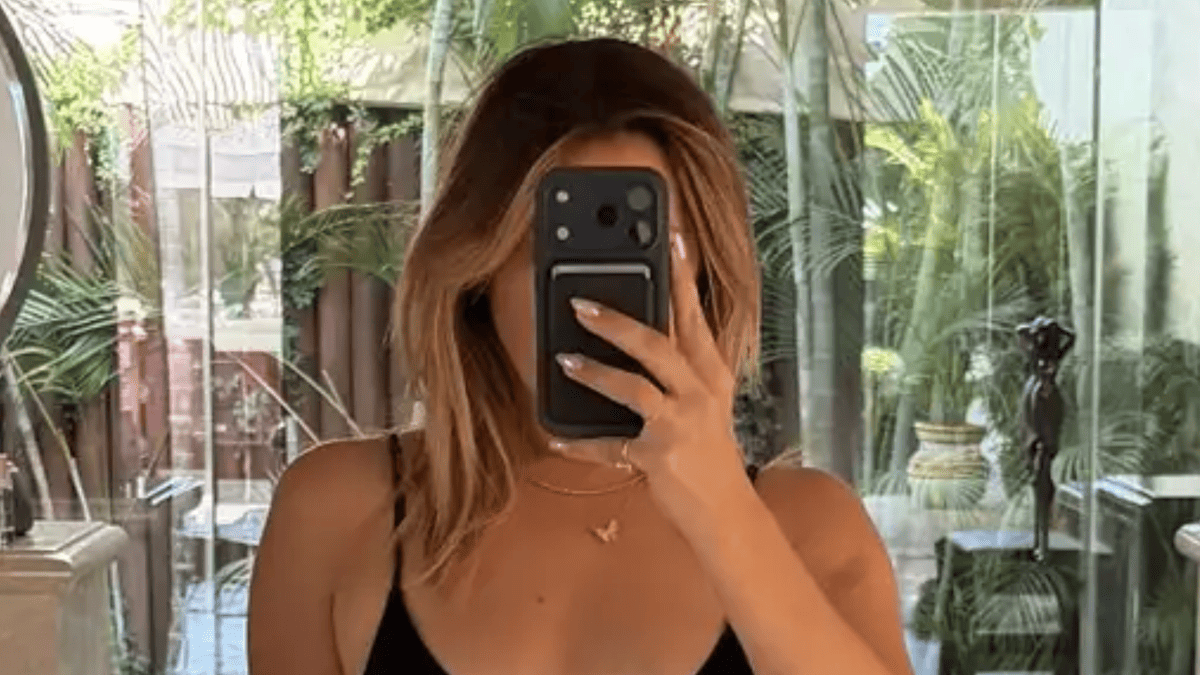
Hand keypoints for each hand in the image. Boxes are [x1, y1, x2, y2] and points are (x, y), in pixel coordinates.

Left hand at [549, 231, 750, 518]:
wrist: (726, 512)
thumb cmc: (708, 452)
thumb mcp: (703, 403)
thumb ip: (676, 368)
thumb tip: (631, 331)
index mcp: (711, 373)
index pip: (693, 315)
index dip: (680, 276)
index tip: (670, 237)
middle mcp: (700, 393)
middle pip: (658, 345)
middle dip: (618, 321)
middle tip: (580, 303)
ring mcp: (681, 425)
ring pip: (634, 388)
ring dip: (595, 372)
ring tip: (564, 360)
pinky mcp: (660, 457)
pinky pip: (610, 446)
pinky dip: (579, 443)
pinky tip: (554, 435)